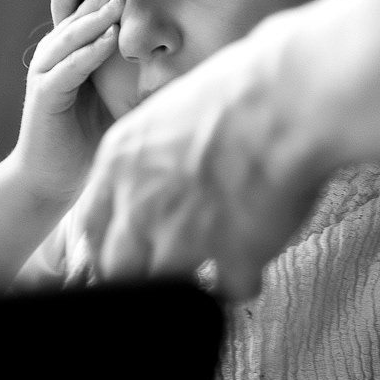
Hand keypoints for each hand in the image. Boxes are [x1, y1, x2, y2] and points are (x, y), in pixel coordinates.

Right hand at [11, 0, 124, 204]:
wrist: (55, 178)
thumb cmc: (89, 137)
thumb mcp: (120, 100)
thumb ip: (142, 79)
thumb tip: (184, 65)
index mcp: (73, 52)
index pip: (82, 9)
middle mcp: (56, 55)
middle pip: (74, 12)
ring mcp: (47, 73)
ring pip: (70, 35)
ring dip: (94, 17)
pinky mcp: (44, 95)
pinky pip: (68, 68)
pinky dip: (86, 54)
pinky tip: (106, 40)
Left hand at [79, 10, 331, 297]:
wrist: (290, 97)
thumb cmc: (241, 89)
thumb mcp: (170, 111)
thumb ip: (149, 154)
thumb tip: (152, 176)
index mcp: (121, 162)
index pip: (90, 225)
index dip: (108, 243)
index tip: (126, 248)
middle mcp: (142, 204)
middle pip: (117, 268)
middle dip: (141, 272)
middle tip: (171, 263)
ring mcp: (183, 236)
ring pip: (165, 287)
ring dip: (190, 280)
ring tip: (216, 259)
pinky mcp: (233, 256)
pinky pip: (230, 289)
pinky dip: (243, 280)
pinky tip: (255, 262)